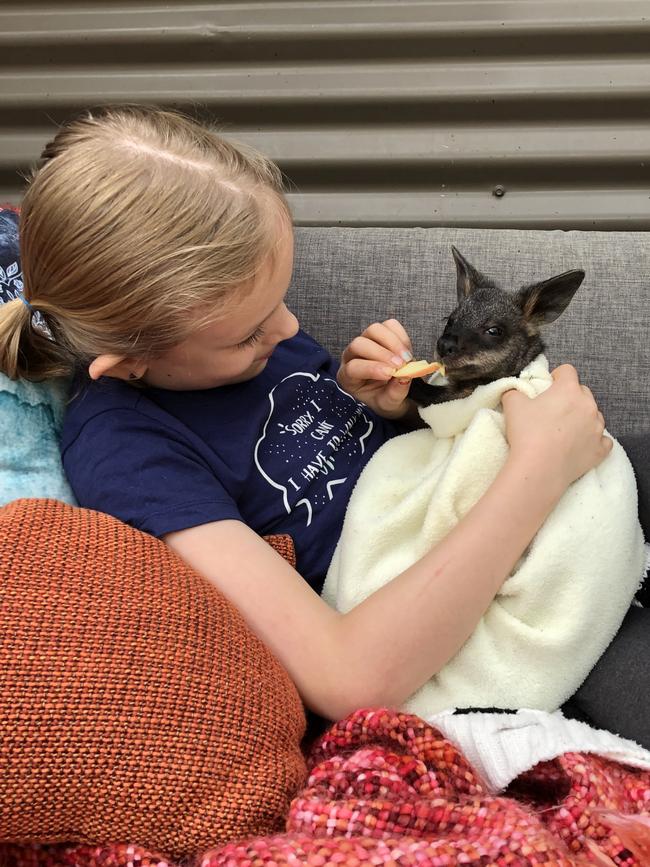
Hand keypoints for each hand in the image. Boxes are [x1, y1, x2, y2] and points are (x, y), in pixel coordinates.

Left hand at [337, 319, 415, 418]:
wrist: (391, 392)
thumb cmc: (384, 399)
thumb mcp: (389, 404)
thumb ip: (395, 393)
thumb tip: (405, 376)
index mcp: (347, 377)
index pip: (353, 367)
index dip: (372, 368)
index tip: (390, 373)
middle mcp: (351, 356)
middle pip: (360, 344)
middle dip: (382, 353)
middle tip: (401, 364)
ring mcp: (365, 341)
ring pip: (374, 330)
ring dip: (393, 342)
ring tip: (407, 358)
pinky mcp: (380, 334)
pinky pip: (390, 325)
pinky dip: (401, 336)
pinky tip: (407, 351)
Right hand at [502, 364, 611, 488]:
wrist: (540, 469)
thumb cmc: (528, 434)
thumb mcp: (512, 405)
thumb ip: (514, 392)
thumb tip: (515, 391)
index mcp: (569, 390)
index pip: (567, 371)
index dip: (556, 377)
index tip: (548, 387)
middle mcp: (588, 405)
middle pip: (583, 392)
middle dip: (570, 398)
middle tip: (553, 411)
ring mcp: (597, 428)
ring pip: (594, 415)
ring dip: (582, 418)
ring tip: (564, 431)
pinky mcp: (600, 449)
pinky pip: (603, 440)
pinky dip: (594, 440)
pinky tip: (581, 445)